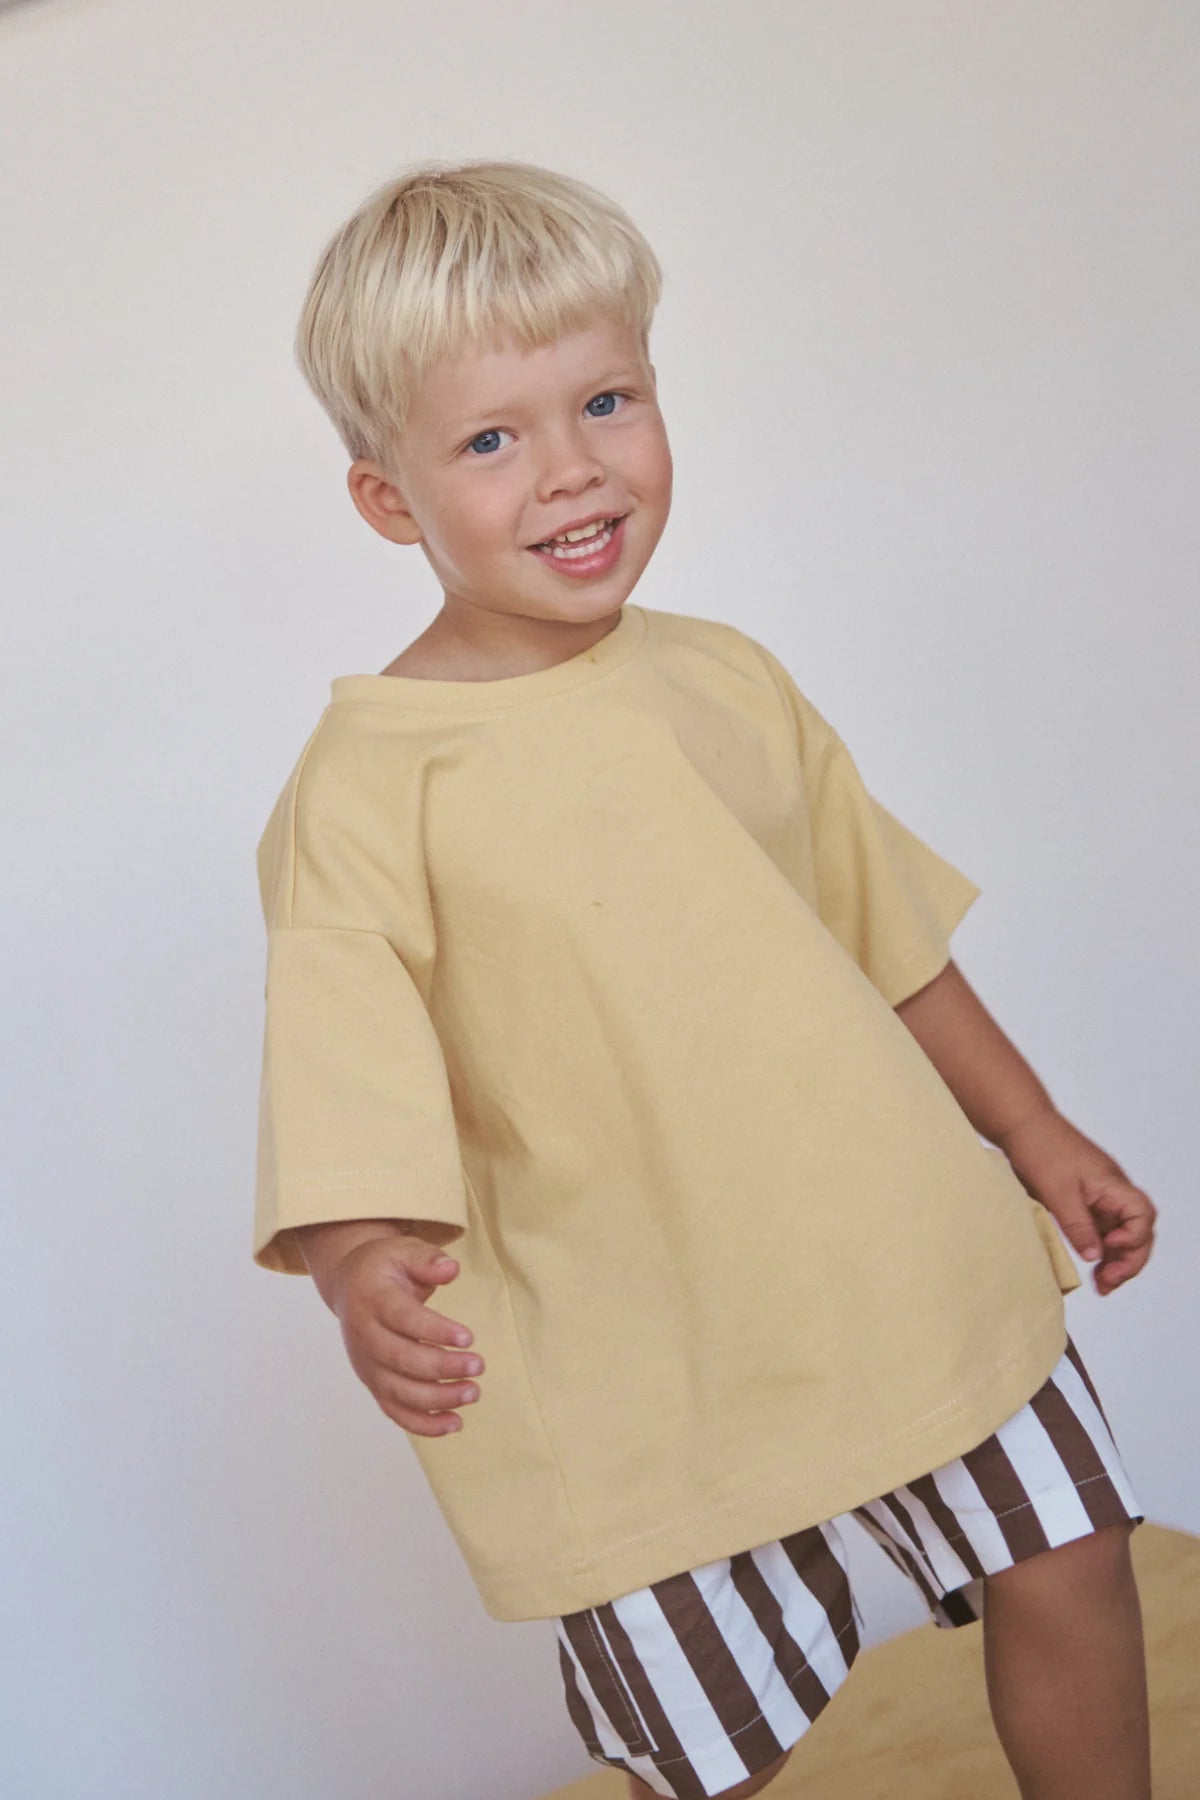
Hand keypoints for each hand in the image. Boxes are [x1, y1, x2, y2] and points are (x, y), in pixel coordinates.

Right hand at [326, 1236, 484, 1435]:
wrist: (350, 1286)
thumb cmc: (385, 1267)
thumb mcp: (404, 1251)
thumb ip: (428, 1260)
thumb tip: (451, 1269)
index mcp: (372, 1299)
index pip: (404, 1319)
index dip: (435, 1330)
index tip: (468, 1337)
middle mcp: (365, 1336)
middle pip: (402, 1360)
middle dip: (442, 1368)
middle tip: (479, 1367)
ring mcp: (367, 1364)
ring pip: (399, 1391)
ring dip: (437, 1399)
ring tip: (473, 1392)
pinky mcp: (373, 1383)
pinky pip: (395, 1411)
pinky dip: (423, 1424)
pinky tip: (454, 1423)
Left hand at [997, 1108, 1156, 1296]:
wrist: (1022, 1125)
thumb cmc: (1041, 1148)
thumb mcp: (1057, 1192)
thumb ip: (1078, 1226)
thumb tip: (1096, 1257)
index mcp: (1112, 1185)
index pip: (1142, 1216)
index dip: (1132, 1239)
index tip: (1107, 1249)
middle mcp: (1112, 1192)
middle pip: (1137, 1231)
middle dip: (1128, 1261)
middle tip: (1107, 1284)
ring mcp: (1100, 1197)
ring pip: (1120, 1234)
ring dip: (1115, 1260)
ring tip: (1101, 1286)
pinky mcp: (1085, 1201)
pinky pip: (1102, 1229)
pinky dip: (1099, 1249)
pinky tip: (1091, 1267)